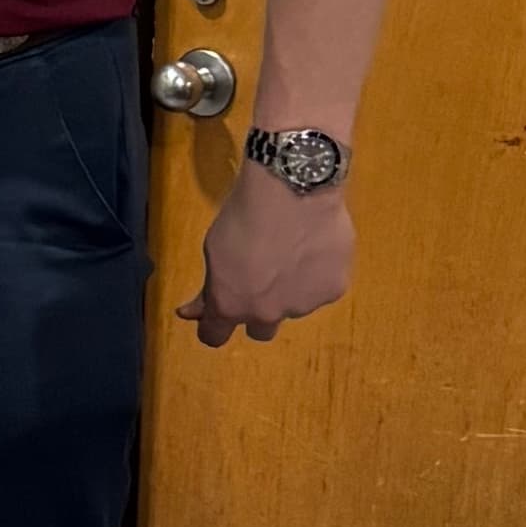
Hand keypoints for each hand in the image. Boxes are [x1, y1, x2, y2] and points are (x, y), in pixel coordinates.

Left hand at [179, 164, 356, 348]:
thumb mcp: (213, 250)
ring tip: (292, 250)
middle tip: (261, 280)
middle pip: (260, 330)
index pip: (214, 337)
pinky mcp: (334, 289)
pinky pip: (322, 288)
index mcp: (230, 304)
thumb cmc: (244, 215)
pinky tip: (315, 246)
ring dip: (291, 289)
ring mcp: (303, 304)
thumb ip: (209, 287)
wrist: (292, 190)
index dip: (212, 327)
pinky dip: (318, 274)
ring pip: (294, 306)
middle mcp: (266, 314)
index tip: (214, 316)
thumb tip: (191, 311)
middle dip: (257, 311)